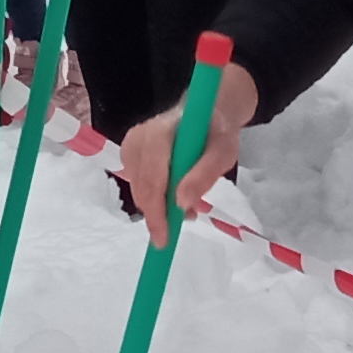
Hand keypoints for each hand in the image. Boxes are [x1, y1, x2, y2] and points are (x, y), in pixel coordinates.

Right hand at [118, 61, 260, 249]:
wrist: (205, 113)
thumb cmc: (216, 133)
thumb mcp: (223, 153)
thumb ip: (204, 175)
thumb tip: (182, 204)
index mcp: (161, 132)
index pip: (152, 177)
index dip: (157, 210)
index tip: (164, 239)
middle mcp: (138, 136)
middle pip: (141, 186)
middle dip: (156, 215)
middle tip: (173, 235)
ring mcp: (130, 144)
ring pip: (137, 188)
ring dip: (157, 207)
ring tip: (185, 211)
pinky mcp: (129, 153)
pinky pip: (137, 184)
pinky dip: (153, 198)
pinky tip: (172, 198)